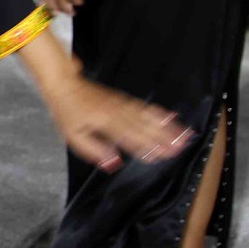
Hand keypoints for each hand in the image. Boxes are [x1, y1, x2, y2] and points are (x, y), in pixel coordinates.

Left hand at [44, 73, 192, 173]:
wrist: (64, 84)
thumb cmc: (67, 112)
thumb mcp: (73, 136)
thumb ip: (94, 150)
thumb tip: (114, 164)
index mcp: (105, 122)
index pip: (130, 138)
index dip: (147, 148)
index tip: (162, 156)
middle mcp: (118, 112)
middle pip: (144, 127)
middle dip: (164, 139)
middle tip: (180, 148)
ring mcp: (123, 104)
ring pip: (148, 116)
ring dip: (166, 126)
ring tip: (183, 135)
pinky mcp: (124, 99)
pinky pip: (145, 106)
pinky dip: (159, 113)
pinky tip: (171, 117)